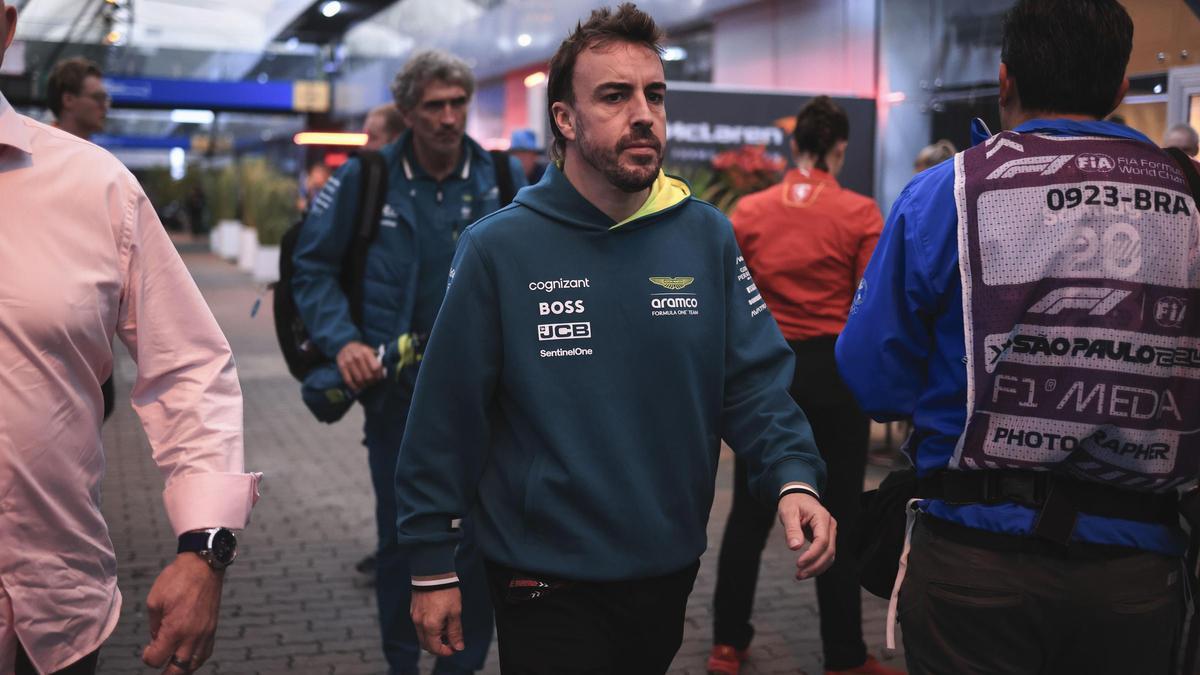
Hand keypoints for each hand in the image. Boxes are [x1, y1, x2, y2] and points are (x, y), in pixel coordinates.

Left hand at [142, 554, 224, 672]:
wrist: (203, 566)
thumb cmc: (177, 579)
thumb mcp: (154, 601)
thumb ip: (153, 625)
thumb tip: (156, 639)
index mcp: (174, 630)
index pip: (157, 660)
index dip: (148, 657)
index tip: (147, 650)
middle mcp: (192, 636)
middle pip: (177, 670)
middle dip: (165, 672)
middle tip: (158, 664)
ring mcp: (205, 634)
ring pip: (194, 665)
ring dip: (181, 668)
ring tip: (172, 664)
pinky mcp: (212, 629)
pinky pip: (205, 653)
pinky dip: (195, 659)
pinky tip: (188, 656)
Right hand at [336, 341, 382, 390]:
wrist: (345, 345)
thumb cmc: (361, 351)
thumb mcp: (370, 351)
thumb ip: (377, 360)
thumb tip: (383, 372)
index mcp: (366, 351)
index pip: (376, 367)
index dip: (379, 375)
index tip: (379, 378)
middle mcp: (357, 356)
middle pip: (368, 375)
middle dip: (372, 382)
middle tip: (373, 383)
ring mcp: (348, 361)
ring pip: (359, 379)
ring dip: (364, 385)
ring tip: (366, 386)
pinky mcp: (341, 366)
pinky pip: (348, 380)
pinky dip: (353, 387)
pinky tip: (357, 389)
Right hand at [411, 587, 464, 656]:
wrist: (432, 573)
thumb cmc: (446, 592)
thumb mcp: (455, 612)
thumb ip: (455, 631)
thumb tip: (458, 647)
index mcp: (430, 626)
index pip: (435, 648)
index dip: (445, 652)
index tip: (455, 648)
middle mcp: (419, 623)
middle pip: (426, 645)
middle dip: (438, 647)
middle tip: (451, 641)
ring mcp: (414, 617)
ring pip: (422, 636)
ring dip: (433, 638)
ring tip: (446, 628)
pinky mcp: (413, 610)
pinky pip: (419, 626)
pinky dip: (428, 629)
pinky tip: (439, 620)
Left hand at [778, 492, 836, 579]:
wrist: (798, 496)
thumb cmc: (793, 503)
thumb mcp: (788, 512)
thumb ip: (792, 529)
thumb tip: (795, 547)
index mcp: (822, 517)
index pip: (822, 540)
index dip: (812, 554)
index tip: (798, 564)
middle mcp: (830, 526)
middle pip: (829, 551)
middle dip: (814, 565)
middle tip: (798, 575)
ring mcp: (830, 532)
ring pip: (830, 556)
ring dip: (817, 568)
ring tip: (800, 575)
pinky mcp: (827, 538)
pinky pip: (826, 554)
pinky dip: (818, 564)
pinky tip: (806, 570)